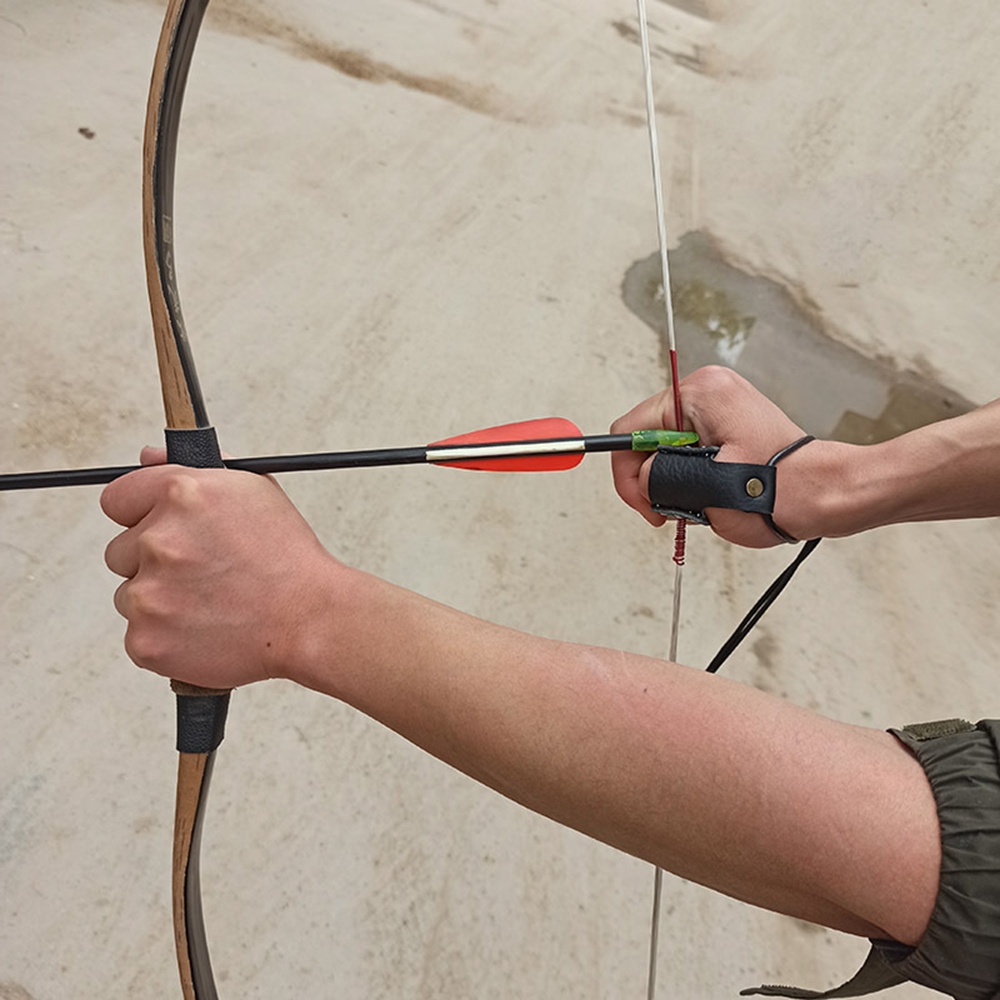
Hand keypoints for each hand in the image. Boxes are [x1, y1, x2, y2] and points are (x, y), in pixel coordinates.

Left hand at [102, 460, 338, 687]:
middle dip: (153, 561)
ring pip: (130, 595)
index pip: (118, 499)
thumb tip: (148, 457)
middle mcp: (159, 540)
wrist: (311, 619)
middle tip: (201, 572)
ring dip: (160, 600)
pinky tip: (205, 628)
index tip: (158, 529)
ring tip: (210, 603)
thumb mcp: (253, 492)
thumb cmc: (288, 560)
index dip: (139, 515)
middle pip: (120, 551)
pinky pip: (139, 635)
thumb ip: (193, 469)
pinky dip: (166, 636)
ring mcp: (148, 594)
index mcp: (183, 495)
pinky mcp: (146, 639)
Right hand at [611, 366, 810, 546]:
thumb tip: (642, 478)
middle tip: (670, 510)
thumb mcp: (705, 487)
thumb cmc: (781, 491)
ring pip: (666, 449)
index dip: (627, 473)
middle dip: (653, 479)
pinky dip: (691, 477)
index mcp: (701, 393)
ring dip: (673, 482)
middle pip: (648, 438)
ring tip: (702, 503)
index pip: (632, 429)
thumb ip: (659, 477)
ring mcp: (720, 406)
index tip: (642, 503)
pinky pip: (688, 451)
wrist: (825, 494)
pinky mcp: (728, 424)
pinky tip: (711, 494)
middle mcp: (709, 390)